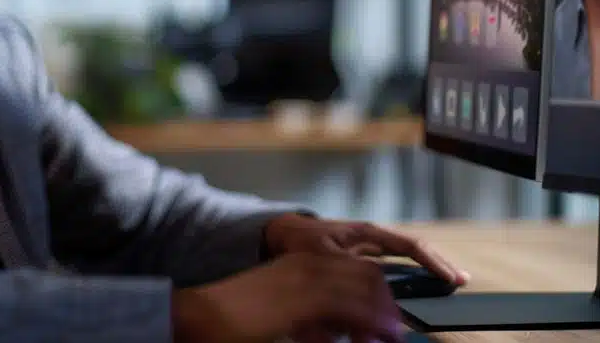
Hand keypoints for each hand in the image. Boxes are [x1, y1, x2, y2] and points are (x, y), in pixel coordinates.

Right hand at [171, 252, 404, 342]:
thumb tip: (337, 329)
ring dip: (382, 315)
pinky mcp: (305, 298)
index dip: (378, 294)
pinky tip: (375, 337)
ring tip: (391, 337)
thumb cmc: (238, 318)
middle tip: (395, 331)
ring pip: (364, 288)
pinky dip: (370, 323)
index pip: (356, 268)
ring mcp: (308, 280)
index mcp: (302, 264)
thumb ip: (310, 313)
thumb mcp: (283, 308)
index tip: (387, 319)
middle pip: (367, 275)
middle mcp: (309, 266)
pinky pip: (351, 307)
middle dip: (386, 303)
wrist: (204, 315)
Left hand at [263, 214, 469, 286]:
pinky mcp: (361, 262)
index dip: (432, 261)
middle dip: (437, 265)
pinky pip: (388, 271)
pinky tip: (412, 293)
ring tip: (447, 283)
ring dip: (423, 272)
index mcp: (367, 234)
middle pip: (413, 251)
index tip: (450, 277)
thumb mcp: (322, 256)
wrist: (281, 235)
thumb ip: (345, 272)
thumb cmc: (301, 240)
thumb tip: (369, 291)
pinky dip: (402, 281)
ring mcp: (369, 250)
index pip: (409, 246)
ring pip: (404, 262)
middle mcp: (372, 240)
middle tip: (460, 281)